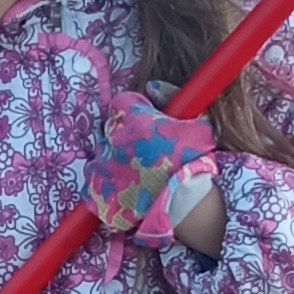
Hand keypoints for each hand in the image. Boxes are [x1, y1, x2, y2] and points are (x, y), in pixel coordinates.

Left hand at [86, 86, 215, 242]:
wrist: (187, 206)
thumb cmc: (195, 161)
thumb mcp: (197, 123)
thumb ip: (171, 97)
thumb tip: (151, 87)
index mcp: (132, 118)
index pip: (122, 103)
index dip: (135, 111)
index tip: (147, 121)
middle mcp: (110, 140)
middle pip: (109, 131)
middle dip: (124, 137)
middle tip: (146, 152)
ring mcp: (101, 169)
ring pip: (100, 158)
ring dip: (114, 163)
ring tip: (139, 176)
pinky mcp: (97, 196)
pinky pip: (96, 187)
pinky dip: (109, 190)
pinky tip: (130, 194)